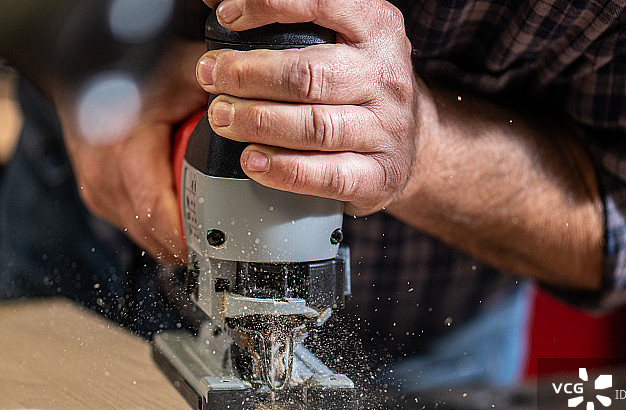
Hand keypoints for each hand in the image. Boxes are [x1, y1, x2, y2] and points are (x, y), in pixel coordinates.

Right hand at [57, 42, 207, 262]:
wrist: (89, 66)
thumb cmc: (138, 67)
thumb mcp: (188, 70)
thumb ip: (224, 91)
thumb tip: (263, 111)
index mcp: (125, 143)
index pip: (154, 207)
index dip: (184, 233)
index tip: (214, 243)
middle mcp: (103, 168)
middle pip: (146, 227)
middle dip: (182, 242)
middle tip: (217, 247)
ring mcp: (95, 182)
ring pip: (136, 229)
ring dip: (166, 238)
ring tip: (199, 238)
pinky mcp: (95, 191)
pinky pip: (127, 221)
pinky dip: (151, 226)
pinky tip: (174, 223)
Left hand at [198, 0, 417, 214]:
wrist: (412, 139)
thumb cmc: (363, 85)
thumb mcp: (343, 39)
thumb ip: (294, 23)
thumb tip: (219, 6)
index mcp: (377, 29)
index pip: (322, 4)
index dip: (268, 7)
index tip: (227, 17)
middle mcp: (386, 77)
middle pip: (309, 75)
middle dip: (248, 75)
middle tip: (212, 77)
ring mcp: (387, 129)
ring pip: (315, 127)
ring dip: (258, 123)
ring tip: (223, 118)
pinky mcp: (380, 174)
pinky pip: (327, 176)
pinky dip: (283, 169)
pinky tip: (254, 160)